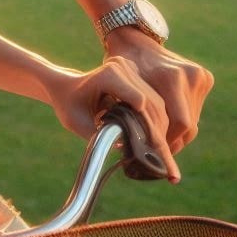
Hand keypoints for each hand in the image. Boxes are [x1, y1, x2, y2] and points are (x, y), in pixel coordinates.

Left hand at [45, 55, 180, 182]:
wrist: (67, 87)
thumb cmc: (68, 104)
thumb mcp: (77, 122)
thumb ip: (99, 136)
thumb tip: (127, 151)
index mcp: (108, 74)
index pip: (139, 102)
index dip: (150, 128)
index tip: (160, 153)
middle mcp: (124, 68)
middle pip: (153, 105)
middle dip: (160, 136)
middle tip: (169, 169)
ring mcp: (133, 71)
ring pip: (159, 106)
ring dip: (162, 133)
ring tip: (165, 161)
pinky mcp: (140, 79)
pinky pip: (157, 105)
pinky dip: (160, 127)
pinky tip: (161, 147)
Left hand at [104, 28, 213, 153]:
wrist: (134, 42)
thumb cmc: (122, 68)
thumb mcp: (122, 91)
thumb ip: (132, 117)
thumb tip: (133, 151)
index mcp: (170, 77)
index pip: (180, 125)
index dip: (167, 142)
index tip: (152, 152)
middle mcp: (190, 75)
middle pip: (188, 126)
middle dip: (171, 141)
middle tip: (155, 149)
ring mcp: (200, 75)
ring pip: (193, 121)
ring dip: (177, 132)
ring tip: (158, 136)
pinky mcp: (205, 77)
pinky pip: (195, 110)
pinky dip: (181, 119)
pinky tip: (166, 120)